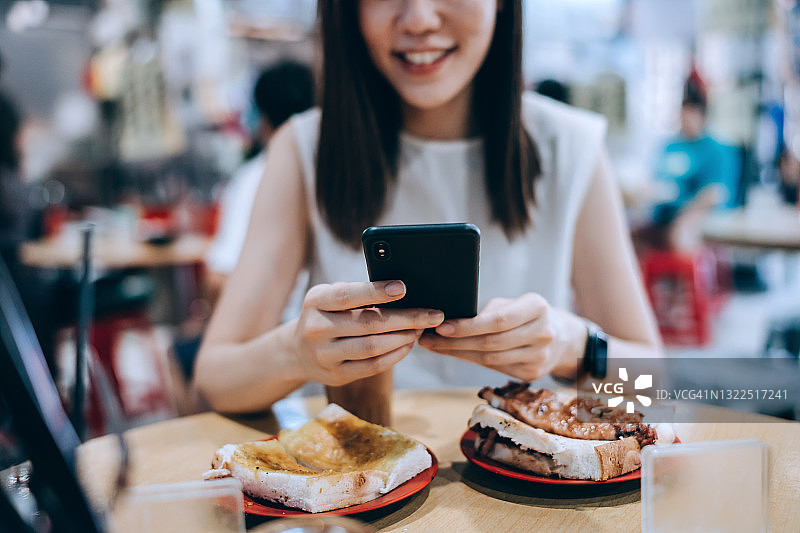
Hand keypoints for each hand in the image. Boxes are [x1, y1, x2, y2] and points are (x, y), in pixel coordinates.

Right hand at [294, 280, 444, 385]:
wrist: (297, 351)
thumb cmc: (327, 315)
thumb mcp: (330, 297)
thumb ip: (357, 293)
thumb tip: (401, 291)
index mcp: (316, 301)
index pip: (349, 296)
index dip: (377, 291)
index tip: (403, 288)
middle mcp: (316, 328)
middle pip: (369, 324)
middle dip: (407, 318)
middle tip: (433, 315)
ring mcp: (325, 355)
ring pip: (373, 347)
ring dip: (404, 338)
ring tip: (422, 329)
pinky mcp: (336, 375)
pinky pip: (373, 366)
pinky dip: (395, 355)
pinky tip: (408, 344)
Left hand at [417, 293, 585, 380]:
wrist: (562, 337)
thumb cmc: (527, 314)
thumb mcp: (513, 303)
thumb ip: (488, 312)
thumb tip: (449, 320)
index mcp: (538, 308)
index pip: (498, 321)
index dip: (467, 326)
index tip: (440, 327)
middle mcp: (543, 334)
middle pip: (491, 343)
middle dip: (454, 343)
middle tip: (427, 339)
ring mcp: (540, 357)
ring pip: (490, 360)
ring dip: (457, 354)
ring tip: (433, 346)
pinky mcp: (532, 374)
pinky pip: (494, 369)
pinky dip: (470, 361)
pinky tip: (454, 354)